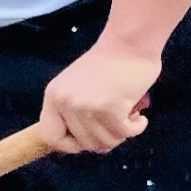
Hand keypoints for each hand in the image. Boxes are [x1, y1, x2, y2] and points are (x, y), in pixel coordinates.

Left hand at [40, 36, 158, 153]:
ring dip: (123, 132)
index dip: (70, 145)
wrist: (129, 43)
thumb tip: (91, 147)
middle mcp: (65, 102)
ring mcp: (85, 106)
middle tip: (118, 122)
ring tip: (128, 113)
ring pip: (106, 142)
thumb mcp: (79, 86)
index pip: (50, 136)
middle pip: (85, 144)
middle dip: (106, 138)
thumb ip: (77, 113)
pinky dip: (137, 127)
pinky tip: (140, 115)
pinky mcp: (109, 108)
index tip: (89, 140)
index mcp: (54, 95)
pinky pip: (125, 133)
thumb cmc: (110, 65)